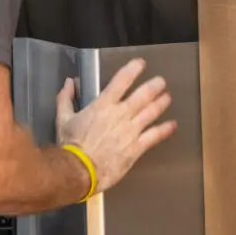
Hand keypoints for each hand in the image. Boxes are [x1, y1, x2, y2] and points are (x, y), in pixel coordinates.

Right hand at [55, 58, 176, 195]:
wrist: (79, 171)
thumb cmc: (71, 145)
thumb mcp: (62, 119)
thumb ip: (65, 99)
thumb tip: (68, 82)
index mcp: (103, 104)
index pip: (122, 80)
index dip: (133, 69)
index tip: (141, 64)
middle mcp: (121, 114)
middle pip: (143, 94)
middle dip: (155, 85)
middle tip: (161, 81)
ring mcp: (131, 130)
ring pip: (152, 112)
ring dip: (162, 103)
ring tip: (168, 97)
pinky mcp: (137, 147)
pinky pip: (155, 135)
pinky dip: (166, 129)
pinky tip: (173, 125)